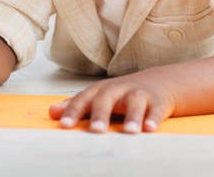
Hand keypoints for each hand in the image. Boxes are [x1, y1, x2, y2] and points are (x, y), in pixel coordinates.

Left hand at [49, 69, 175, 133]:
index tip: (65, 125)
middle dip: (102, 113)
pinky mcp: (158, 102)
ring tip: (129, 132)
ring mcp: (140, 94)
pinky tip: (150, 129)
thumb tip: (52, 112)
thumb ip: (78, 105)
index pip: (84, 98)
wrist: (161, 81)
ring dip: (132, 116)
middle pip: (108, 97)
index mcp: (102, 90)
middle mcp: (120, 90)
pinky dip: (154, 118)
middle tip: (96, 130)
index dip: (74, 110)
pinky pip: (157, 110)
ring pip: (135, 102)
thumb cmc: (124, 93)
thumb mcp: (100, 96)